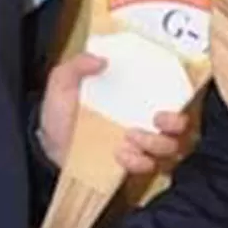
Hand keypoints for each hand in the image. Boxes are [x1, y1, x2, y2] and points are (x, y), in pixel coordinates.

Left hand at [37, 53, 190, 172]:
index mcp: (133, 98)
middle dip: (175, 124)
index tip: (165, 99)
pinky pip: (148, 167)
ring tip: (130, 137)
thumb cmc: (60, 113)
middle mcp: (142, 122)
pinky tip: (119, 153)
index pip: (169, 96)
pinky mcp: (129, 166)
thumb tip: (99, 59)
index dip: (180, 96)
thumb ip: (77, 67)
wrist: (47, 146)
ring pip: (170, 149)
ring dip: (156, 143)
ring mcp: (138, 147)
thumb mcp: (62, 83)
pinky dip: (138, 162)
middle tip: (157, 119)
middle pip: (180, 127)